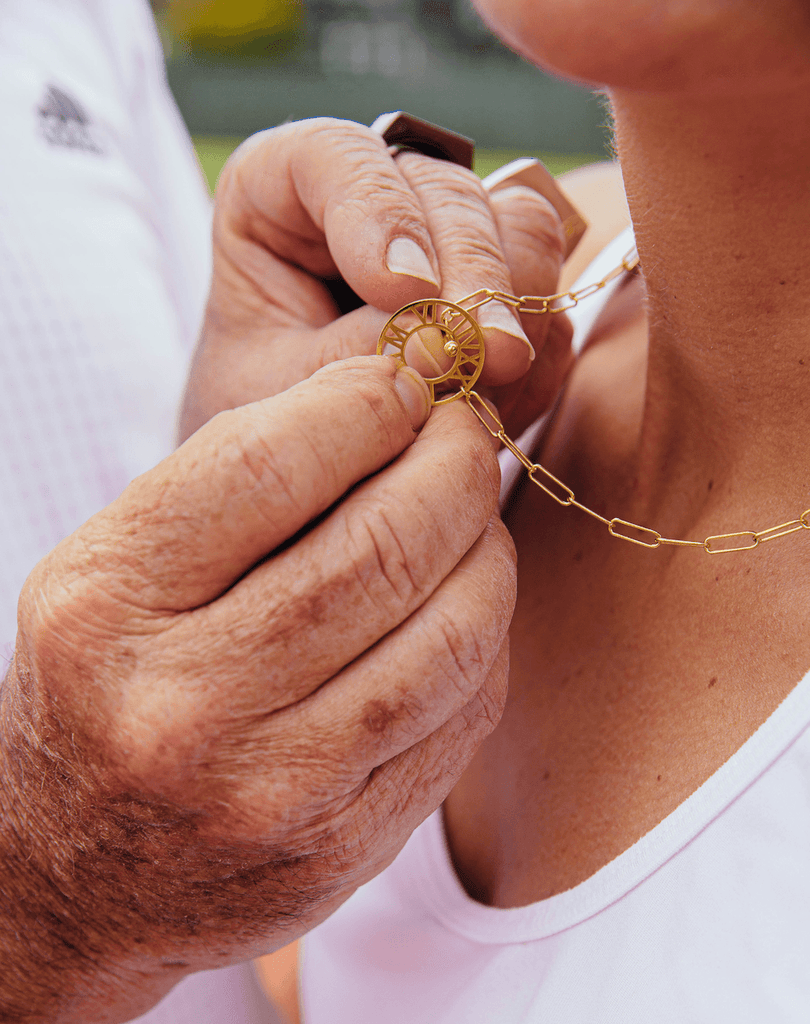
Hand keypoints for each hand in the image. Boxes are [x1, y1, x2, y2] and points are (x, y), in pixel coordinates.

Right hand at [1, 358, 514, 1022]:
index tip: (402, 383)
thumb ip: (236, 478)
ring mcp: (274, 789)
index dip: (367, 403)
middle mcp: (186, 707)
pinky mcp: (347, 843)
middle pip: (383, 548)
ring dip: (488, 548)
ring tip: (473, 514)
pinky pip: (467, 712)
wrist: (73, 870)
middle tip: (467, 433)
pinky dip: (488, 636)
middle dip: (455, 464)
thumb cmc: (103, 686)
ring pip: (453, 633)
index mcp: (109, 607)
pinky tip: (464, 602)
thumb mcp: (116, 566)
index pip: (272, 464)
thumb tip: (392, 395)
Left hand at [180, 118, 572, 441]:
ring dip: (515, 313)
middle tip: (489, 357)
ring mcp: (446, 236)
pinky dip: (535, 354)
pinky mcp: (498, 285)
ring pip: (521, 227)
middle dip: (474, 277)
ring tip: (486, 393)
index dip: (380, 212)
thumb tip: (440, 345)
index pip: (335, 155)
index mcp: (280, 192)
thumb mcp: (276, 394)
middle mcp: (374, 196)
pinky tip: (499, 406)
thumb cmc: (261, 418)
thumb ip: (346, 361)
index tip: (403, 290)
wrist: (302, 469)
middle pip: (448, 189)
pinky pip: (547, 296)